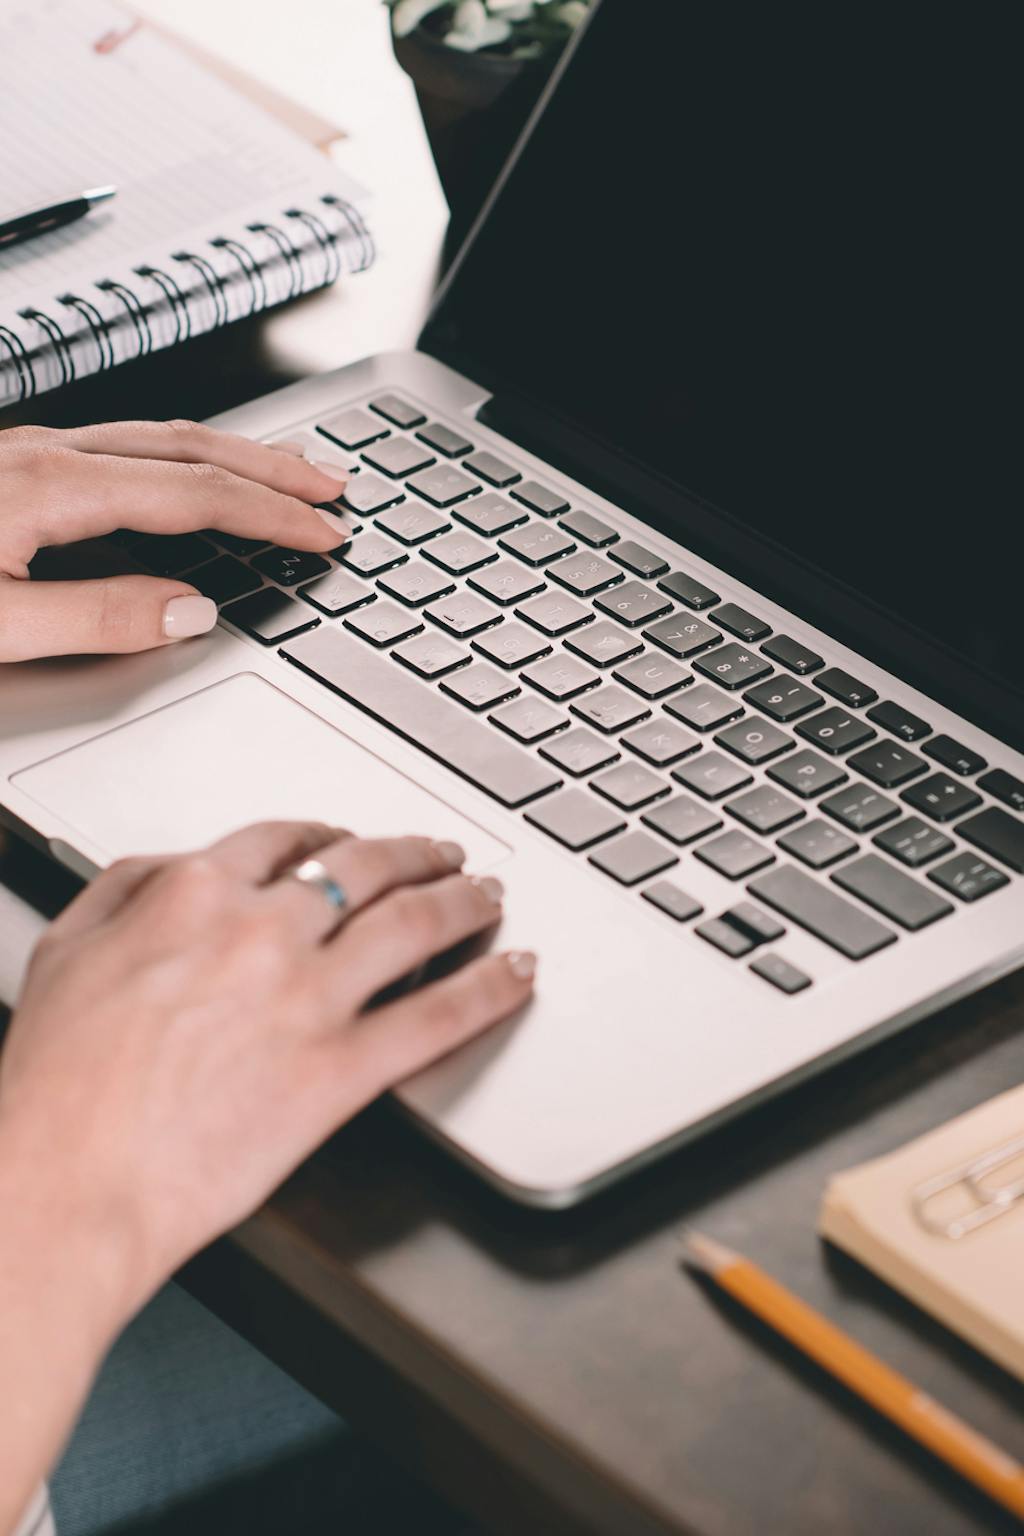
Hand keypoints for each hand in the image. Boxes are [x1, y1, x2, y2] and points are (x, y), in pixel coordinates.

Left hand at [0, 418, 350, 660]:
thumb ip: (98, 619)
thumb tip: (191, 613)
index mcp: (52, 486)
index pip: (195, 493)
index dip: (270, 514)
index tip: (322, 533)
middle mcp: (47, 453)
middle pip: (188, 447)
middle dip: (271, 467)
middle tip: (331, 487)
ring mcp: (29, 451)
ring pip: (157, 437)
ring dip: (232, 453)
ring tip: (283, 469)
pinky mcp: (16, 464)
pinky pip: (124, 445)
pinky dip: (184, 456)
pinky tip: (193, 471)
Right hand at [0, 822, 533, 1330]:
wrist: (64, 1182)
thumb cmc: (53, 1084)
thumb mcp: (64, 952)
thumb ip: (124, 892)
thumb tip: (169, 869)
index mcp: (195, 895)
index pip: (285, 840)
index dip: (329, 833)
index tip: (347, 837)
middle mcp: (262, 932)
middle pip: (365, 868)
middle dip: (416, 854)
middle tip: (443, 854)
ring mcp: (308, 997)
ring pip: (413, 925)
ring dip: (464, 901)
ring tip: (489, 896)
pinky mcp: (340, 1070)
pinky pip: (438, 1015)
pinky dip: (489, 987)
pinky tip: (514, 972)